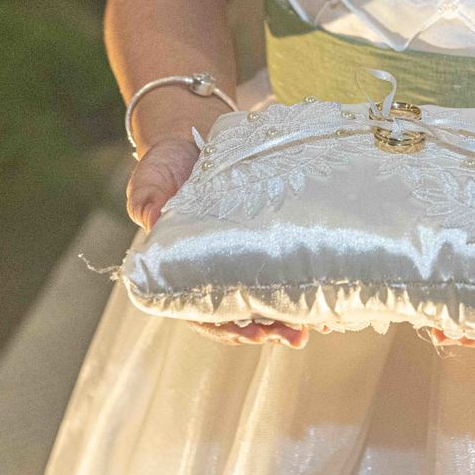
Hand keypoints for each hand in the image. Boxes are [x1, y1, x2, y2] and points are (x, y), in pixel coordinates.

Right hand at [126, 135, 310, 348]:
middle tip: (293, 335)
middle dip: (268, 328)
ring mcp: (242, 257)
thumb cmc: (168, 164)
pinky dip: (304, 287)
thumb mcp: (152, 177)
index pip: (201, 310)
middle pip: (240, 313)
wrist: (196, 139)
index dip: (224, 326)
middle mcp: (214, 269)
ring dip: (291, 316)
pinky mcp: (266, 240)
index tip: (250, 333)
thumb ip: (147, 197)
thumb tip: (149, 216)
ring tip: (317, 326)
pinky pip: (286, 269)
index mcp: (182, 267)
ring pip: (266, 298)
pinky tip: (327, 301)